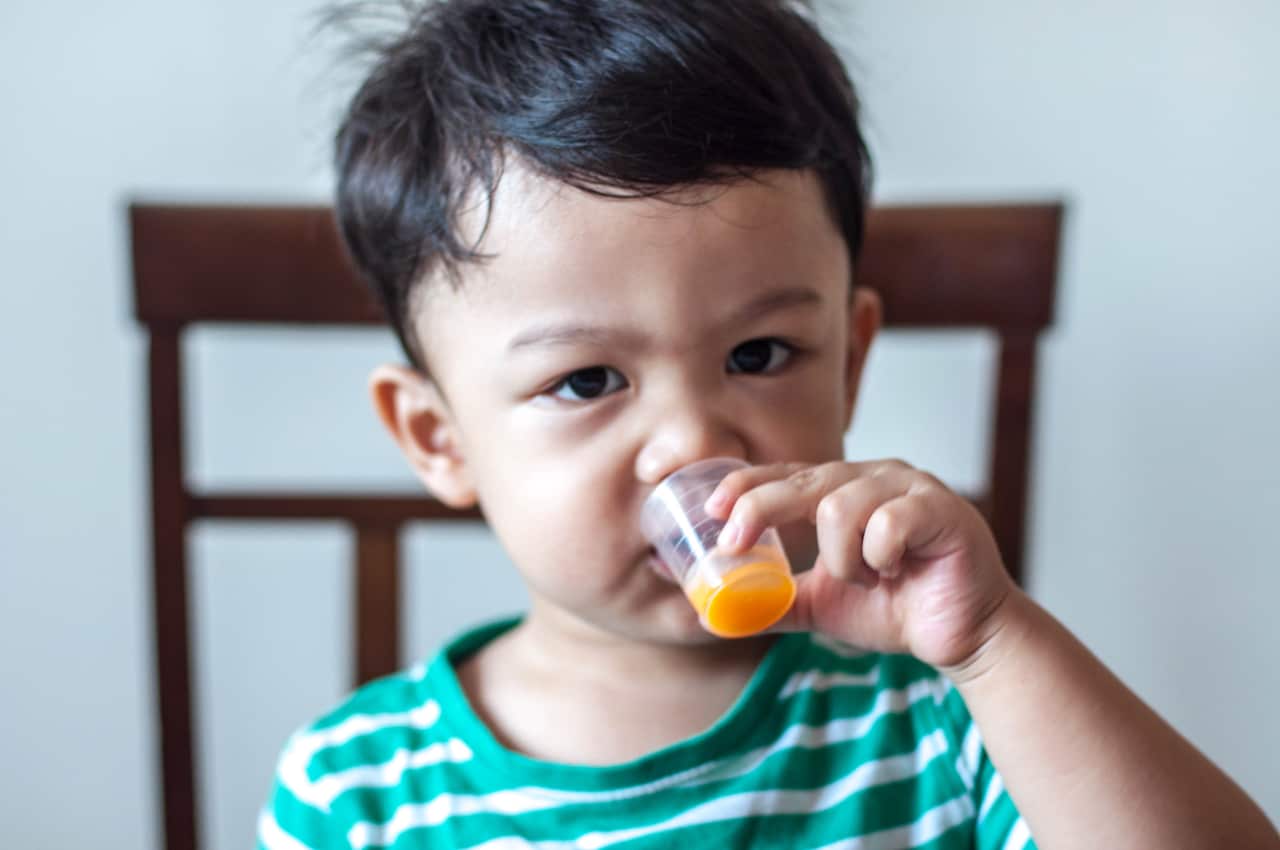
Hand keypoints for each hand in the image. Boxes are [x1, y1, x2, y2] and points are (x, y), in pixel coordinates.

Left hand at [706, 460, 1017, 670]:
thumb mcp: (821, 605)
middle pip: (803, 481)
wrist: (961, 636)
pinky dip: (879, 555)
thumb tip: (714, 617)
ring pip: (840, 505)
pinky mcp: (941, 508)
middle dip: (761, 509)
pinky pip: (888, 521)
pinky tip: (896, 572)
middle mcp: (873, 477)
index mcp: (844, 489)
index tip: (712, 511)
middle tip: (735, 542)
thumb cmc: (895, 609)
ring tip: (865, 579)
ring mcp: (908, 487)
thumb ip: (774, 602)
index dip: (745, 486)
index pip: (785, 475)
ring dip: (841, 557)